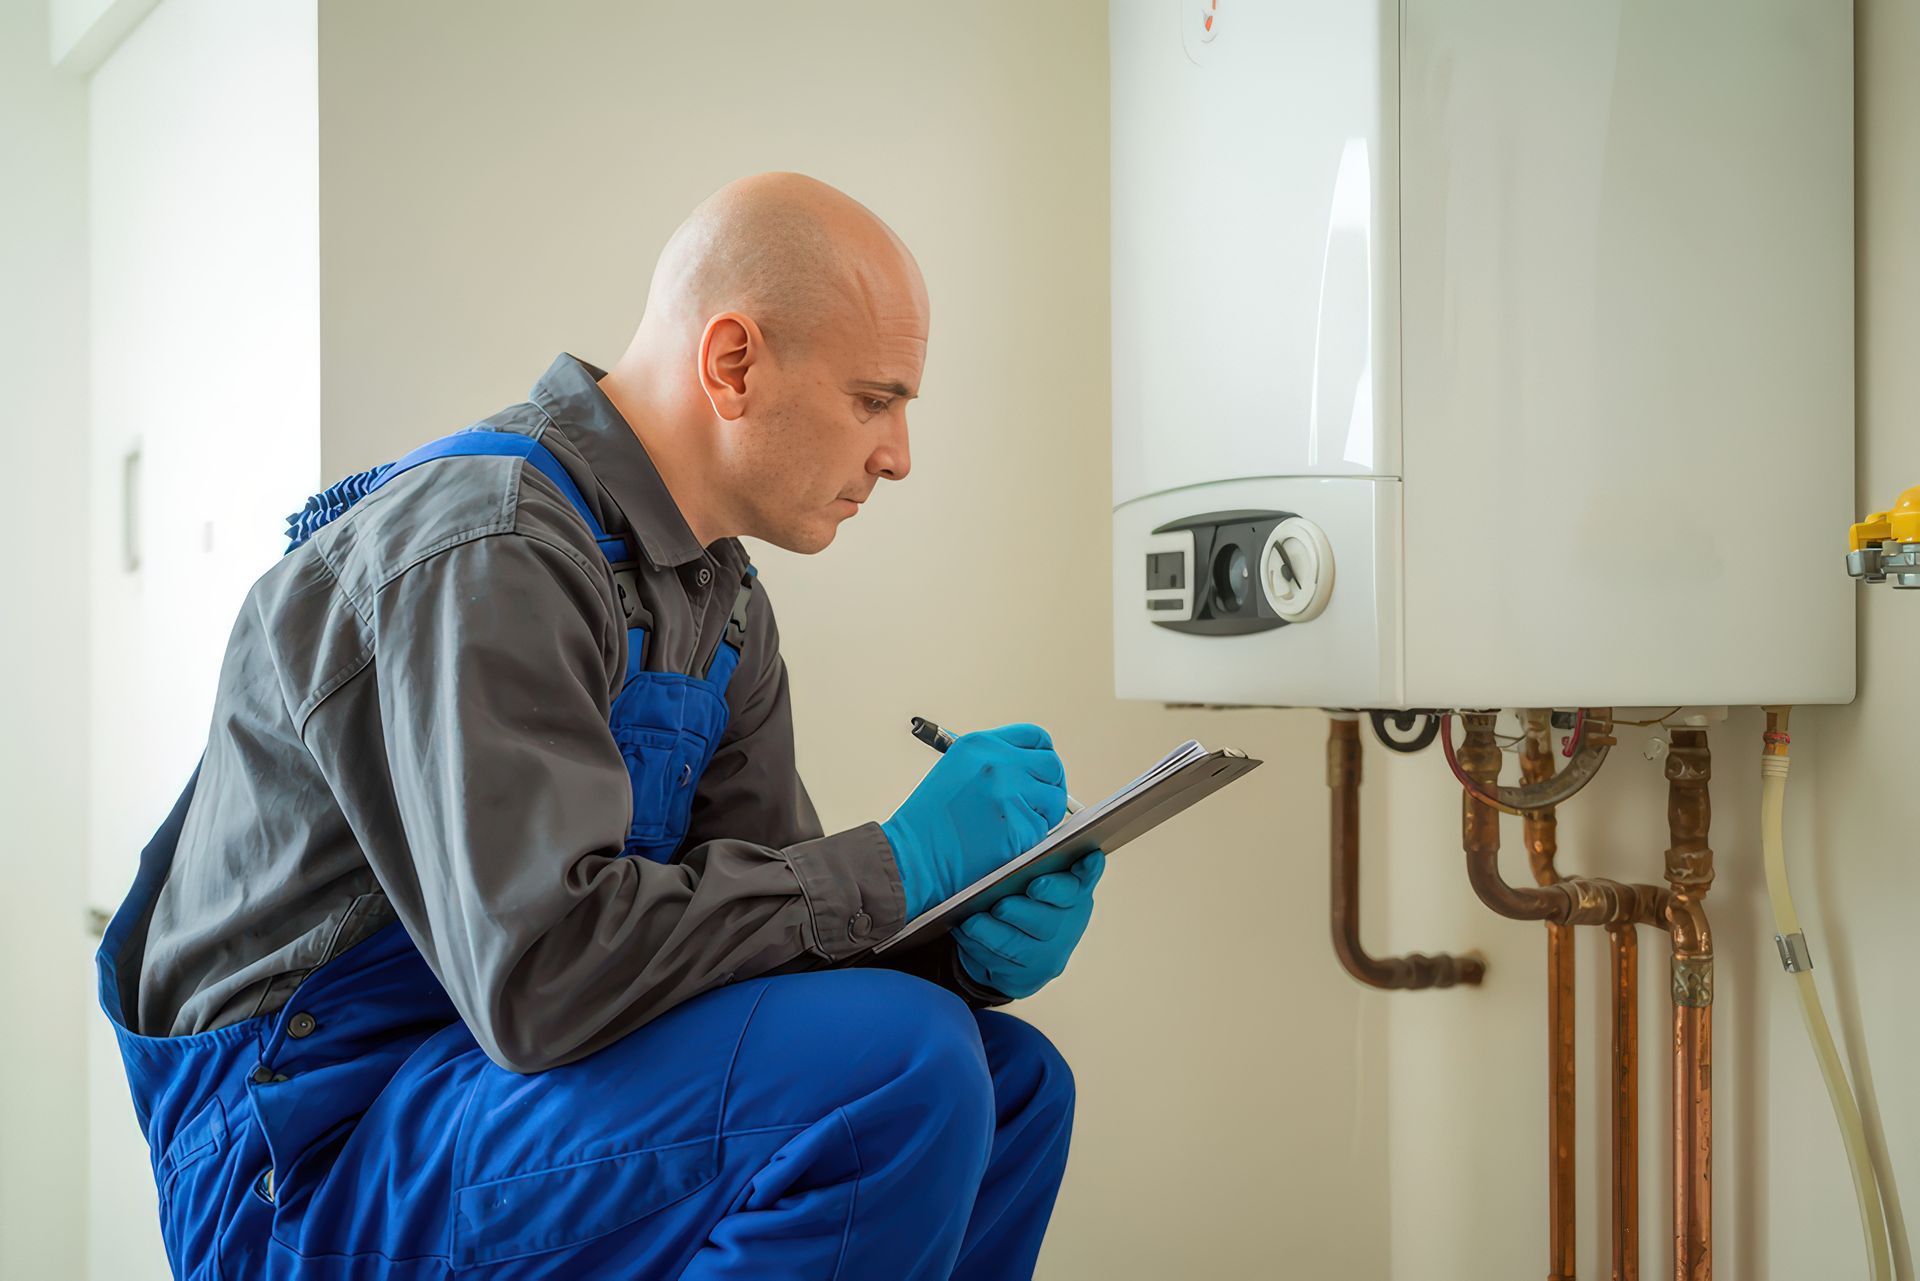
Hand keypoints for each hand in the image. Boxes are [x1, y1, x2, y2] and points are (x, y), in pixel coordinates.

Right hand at [881, 723, 1068, 918]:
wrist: (912, 857)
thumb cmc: (928, 821)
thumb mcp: (955, 771)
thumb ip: (992, 762)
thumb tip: (1029, 767)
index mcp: (981, 745)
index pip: (1035, 737)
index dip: (1041, 756)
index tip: (1040, 773)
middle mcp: (998, 764)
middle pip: (1052, 765)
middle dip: (1050, 786)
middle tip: (1039, 805)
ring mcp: (1010, 795)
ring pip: (1054, 800)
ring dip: (1042, 815)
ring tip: (1013, 827)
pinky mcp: (1019, 828)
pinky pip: (1043, 830)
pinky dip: (1030, 839)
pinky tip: (1003, 843)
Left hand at [954, 851, 1104, 999]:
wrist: (1022, 949)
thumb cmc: (1029, 898)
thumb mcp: (1042, 871)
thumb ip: (1045, 848)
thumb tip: (1048, 805)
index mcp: (1075, 892)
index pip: (1076, 887)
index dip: (1060, 887)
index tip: (1038, 883)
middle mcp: (1068, 925)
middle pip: (1047, 922)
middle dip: (1019, 913)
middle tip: (1000, 905)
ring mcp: (1049, 955)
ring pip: (1017, 947)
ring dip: (991, 933)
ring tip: (970, 921)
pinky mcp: (1027, 977)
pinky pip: (999, 964)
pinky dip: (978, 948)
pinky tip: (964, 933)